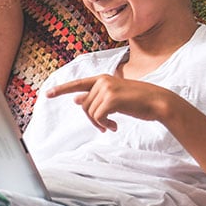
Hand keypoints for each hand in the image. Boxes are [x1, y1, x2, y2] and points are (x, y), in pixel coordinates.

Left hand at [46, 75, 168, 131]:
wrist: (158, 102)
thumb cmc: (137, 101)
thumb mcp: (114, 97)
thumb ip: (95, 97)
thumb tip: (76, 100)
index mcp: (102, 79)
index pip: (78, 84)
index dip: (61, 89)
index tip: (47, 94)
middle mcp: (102, 81)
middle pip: (84, 105)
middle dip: (92, 119)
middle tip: (105, 126)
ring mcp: (107, 88)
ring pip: (90, 112)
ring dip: (100, 123)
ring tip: (112, 125)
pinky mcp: (112, 98)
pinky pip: (98, 117)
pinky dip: (104, 124)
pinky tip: (115, 126)